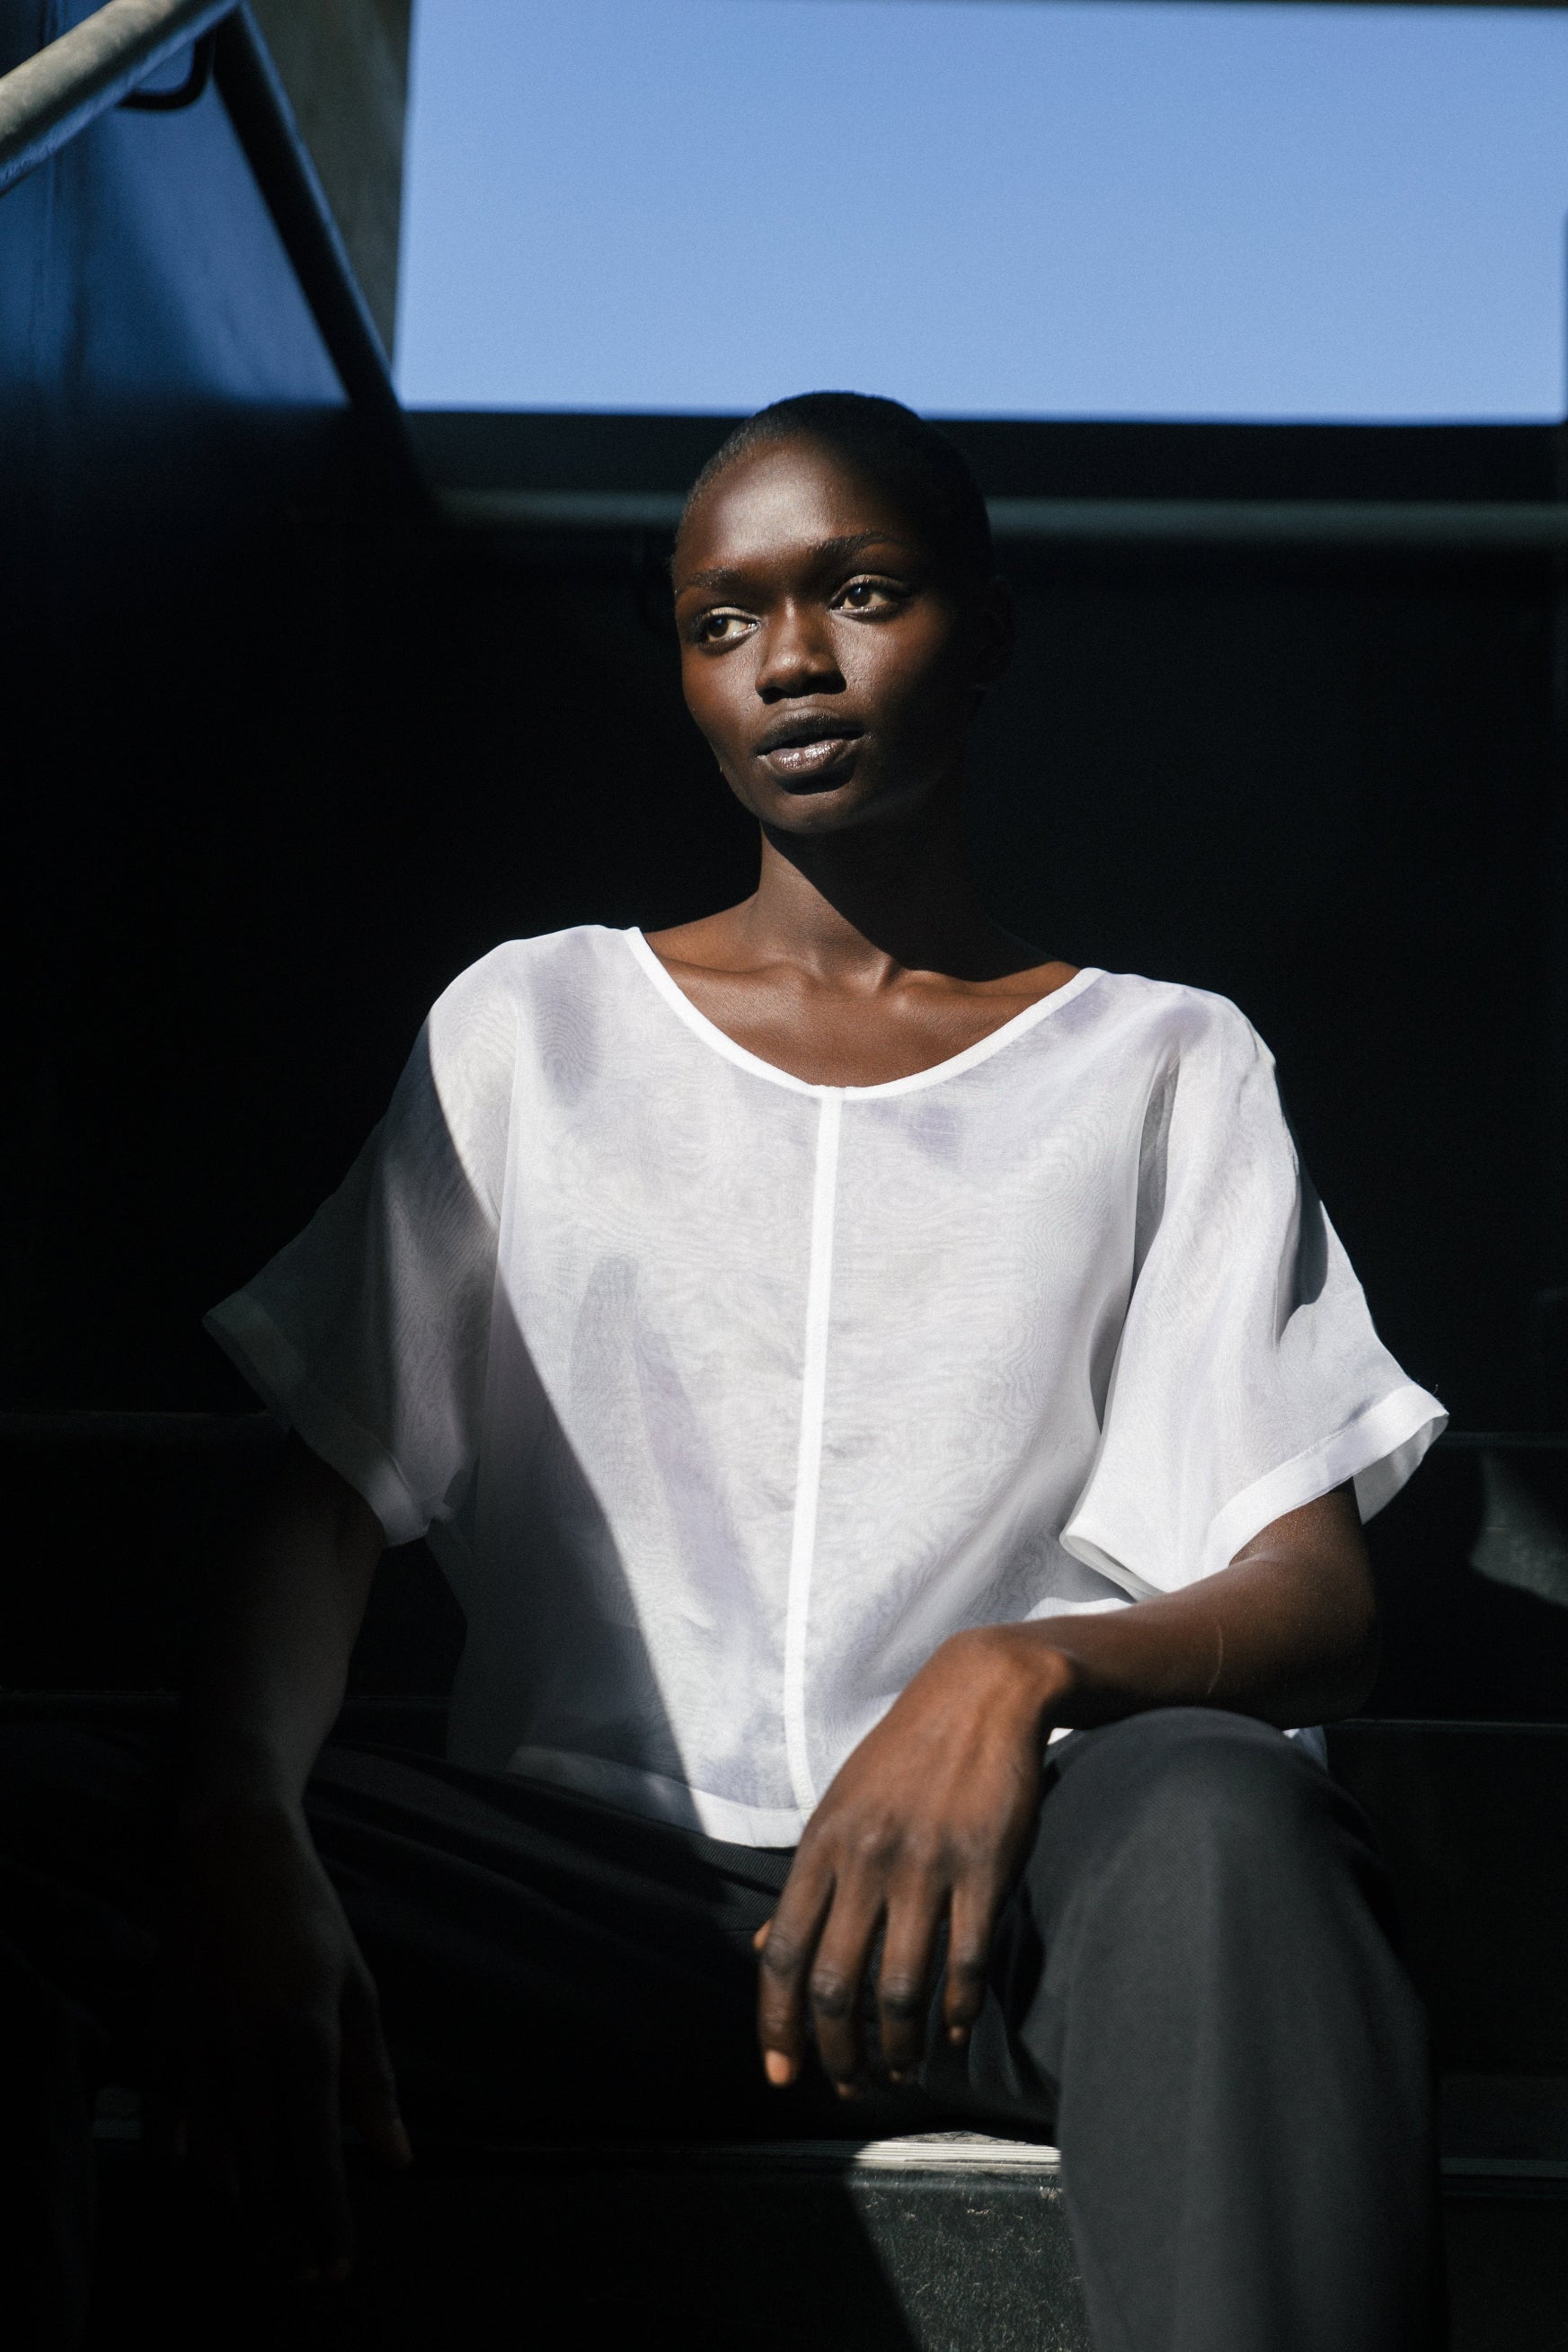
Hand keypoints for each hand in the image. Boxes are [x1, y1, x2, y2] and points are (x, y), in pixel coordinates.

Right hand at [168, 1800, 410, 2281]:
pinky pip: (165, 2125)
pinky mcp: (159, 2040)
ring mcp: (194, 2050)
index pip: (313, 2159)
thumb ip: (374, 2078)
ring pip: (212, 2162)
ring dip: (240, 2212)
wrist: (231, 1855)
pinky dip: (187, 2163)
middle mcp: (244, 2055)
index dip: (325, 2221)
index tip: (335, 2265)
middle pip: (262, 2175)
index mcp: (305, 2040)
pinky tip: (209, 2181)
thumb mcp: (358, 1988)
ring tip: (266, 2243)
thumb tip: (397, 2159)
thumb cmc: (310, 1919)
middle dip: (284, 2233)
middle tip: (302, 2271)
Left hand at [756, 1627, 1067, 2097]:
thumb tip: (762, 1951)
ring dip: (897, 2047)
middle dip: (837, 2053)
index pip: (782, 1952)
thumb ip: (805, 1881)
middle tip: (850, 2087)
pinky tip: (952, 2034)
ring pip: (899, 1987)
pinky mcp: (983, 1867)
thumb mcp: (839, 1807)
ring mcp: (925, 1864)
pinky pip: (964, 1962)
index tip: (782, 2074)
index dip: (776, 2024)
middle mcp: (866, 1858)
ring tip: (900, 2071)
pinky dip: (956, 2014)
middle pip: (835, 1983)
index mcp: (822, 1844)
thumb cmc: (904, 1756)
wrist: (980, 1693)